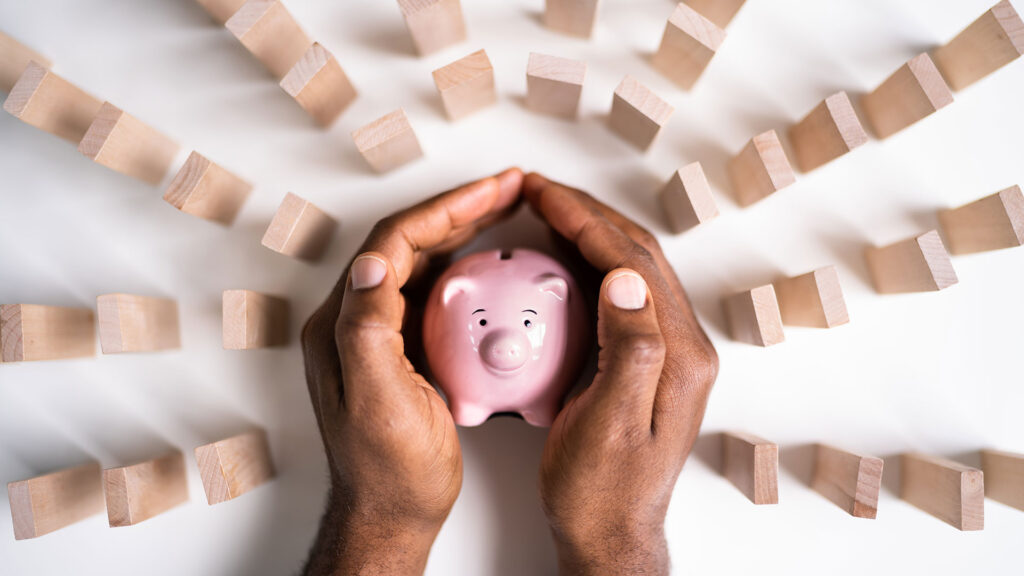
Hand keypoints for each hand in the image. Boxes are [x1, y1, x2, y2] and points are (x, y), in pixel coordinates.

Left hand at [300, 168, 523, 575]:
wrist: (390, 516)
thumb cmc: (388, 472)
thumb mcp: (379, 402)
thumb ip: (369, 330)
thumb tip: (373, 262)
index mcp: (343, 324)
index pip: (393, 243)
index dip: (444, 209)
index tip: (491, 191)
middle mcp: (356, 320)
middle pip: (409, 241)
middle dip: (460, 208)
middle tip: (508, 187)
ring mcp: (381, 334)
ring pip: (424, 261)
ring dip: (464, 231)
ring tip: (507, 209)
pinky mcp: (404, 350)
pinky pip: (436, 292)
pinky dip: (468, 269)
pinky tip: (496, 266)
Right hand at [524, 173, 718, 574]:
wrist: (611, 533)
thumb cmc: (602, 490)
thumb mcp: (609, 424)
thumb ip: (629, 349)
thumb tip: (624, 279)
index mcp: (676, 355)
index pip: (631, 262)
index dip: (585, 219)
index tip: (543, 193)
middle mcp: (680, 347)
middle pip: (637, 255)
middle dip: (587, 213)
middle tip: (539, 189)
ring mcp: (667, 353)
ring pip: (631, 269)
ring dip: (591, 232)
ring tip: (547, 209)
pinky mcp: (648, 363)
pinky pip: (621, 295)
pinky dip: (590, 264)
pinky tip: (562, 259)